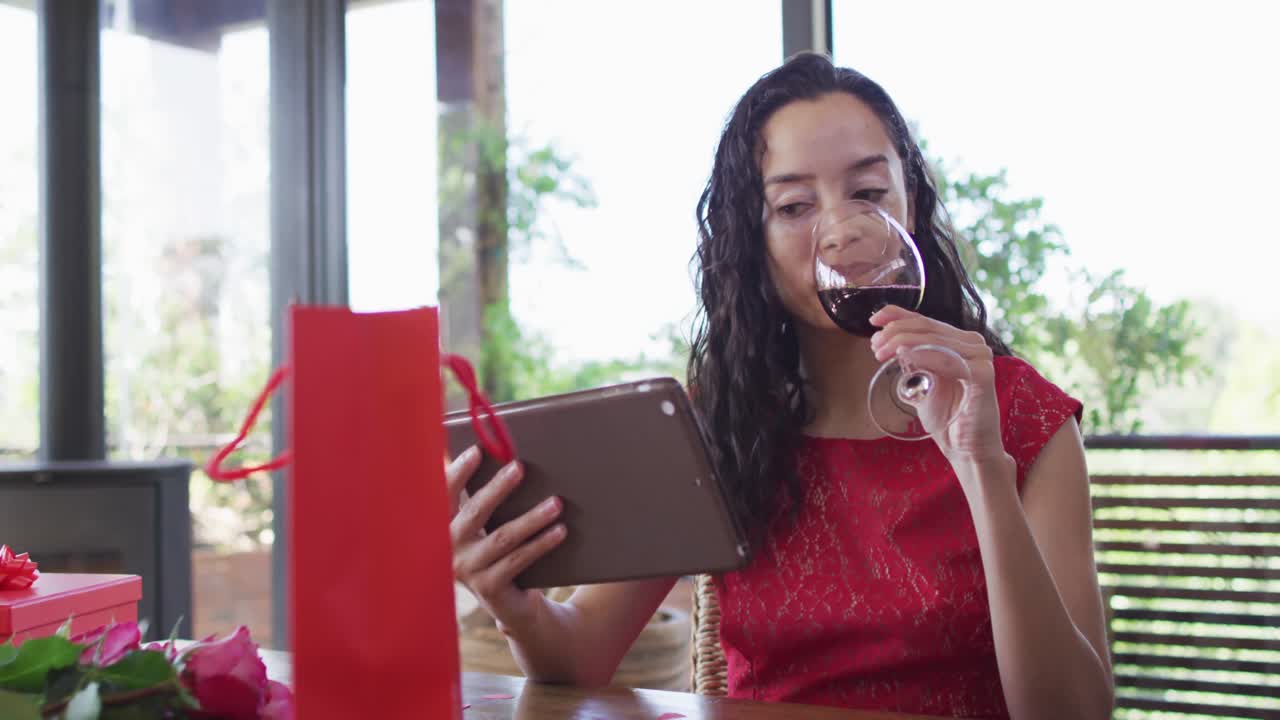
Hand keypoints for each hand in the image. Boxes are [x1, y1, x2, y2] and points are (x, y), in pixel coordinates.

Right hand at [447, 447, 567, 632]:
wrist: (514, 604)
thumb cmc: (502, 553)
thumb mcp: (491, 527)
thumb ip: (491, 501)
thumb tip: (514, 462)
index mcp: (446, 527)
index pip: (444, 495)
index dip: (458, 472)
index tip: (477, 451)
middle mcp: (450, 549)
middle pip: (475, 512)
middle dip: (498, 488)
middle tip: (520, 467)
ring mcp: (468, 570)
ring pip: (502, 537)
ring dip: (531, 518)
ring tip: (555, 503)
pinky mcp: (489, 588)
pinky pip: (519, 560)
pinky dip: (541, 544)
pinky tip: (560, 531)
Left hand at [869, 305, 1005, 467]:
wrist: (965, 447)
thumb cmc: (945, 417)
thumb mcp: (922, 383)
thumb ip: (912, 361)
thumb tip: (889, 346)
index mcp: (958, 341)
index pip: (925, 320)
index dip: (897, 315)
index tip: (873, 319)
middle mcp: (972, 343)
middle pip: (927, 327)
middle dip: (895, 331)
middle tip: (875, 345)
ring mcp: (980, 356)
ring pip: (934, 339)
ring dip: (903, 342)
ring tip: (880, 351)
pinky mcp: (983, 374)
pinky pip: (947, 359)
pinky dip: (924, 355)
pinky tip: (904, 356)